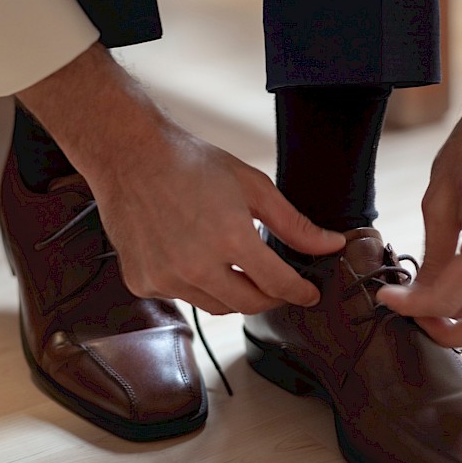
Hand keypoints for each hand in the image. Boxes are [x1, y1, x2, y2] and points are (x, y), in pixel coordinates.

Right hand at [17, 44, 345, 314]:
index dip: (300, 292)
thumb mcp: (252, 185)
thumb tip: (332, 245)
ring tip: (235, 265)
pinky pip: (183, 298)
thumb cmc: (193, 163)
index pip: (279, 285)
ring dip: (233, 292)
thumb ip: (293, 224)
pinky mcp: (143, 283)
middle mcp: (197, 267)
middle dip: (271, 297)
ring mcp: (166, 278)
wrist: (129, 156)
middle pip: (250, 304)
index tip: (310, 293)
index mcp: (230, 239)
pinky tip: (194, 257)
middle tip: (278, 284)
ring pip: (216, 306)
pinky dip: (196, 285)